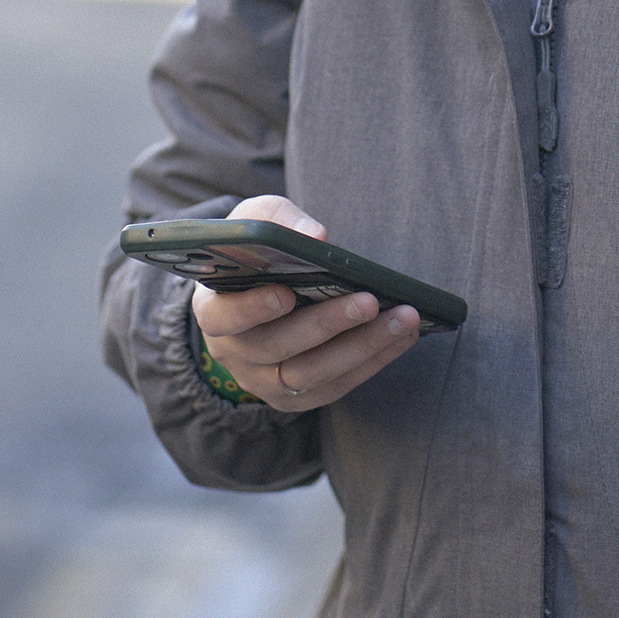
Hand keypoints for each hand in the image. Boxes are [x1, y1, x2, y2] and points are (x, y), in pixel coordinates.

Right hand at [191, 196, 420, 411]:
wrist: (260, 291)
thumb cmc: (258, 252)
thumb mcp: (257, 221)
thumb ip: (279, 221)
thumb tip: (317, 236)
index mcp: (214, 309)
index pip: (223, 317)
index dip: (251, 309)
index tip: (285, 294)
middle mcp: (234, 353)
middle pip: (278, 347)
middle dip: (328, 324)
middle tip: (370, 301)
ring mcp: (264, 381)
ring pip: (312, 374)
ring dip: (362, 347)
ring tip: (404, 318)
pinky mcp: (298, 396)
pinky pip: (336, 386)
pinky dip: (373, 361)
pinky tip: (403, 335)